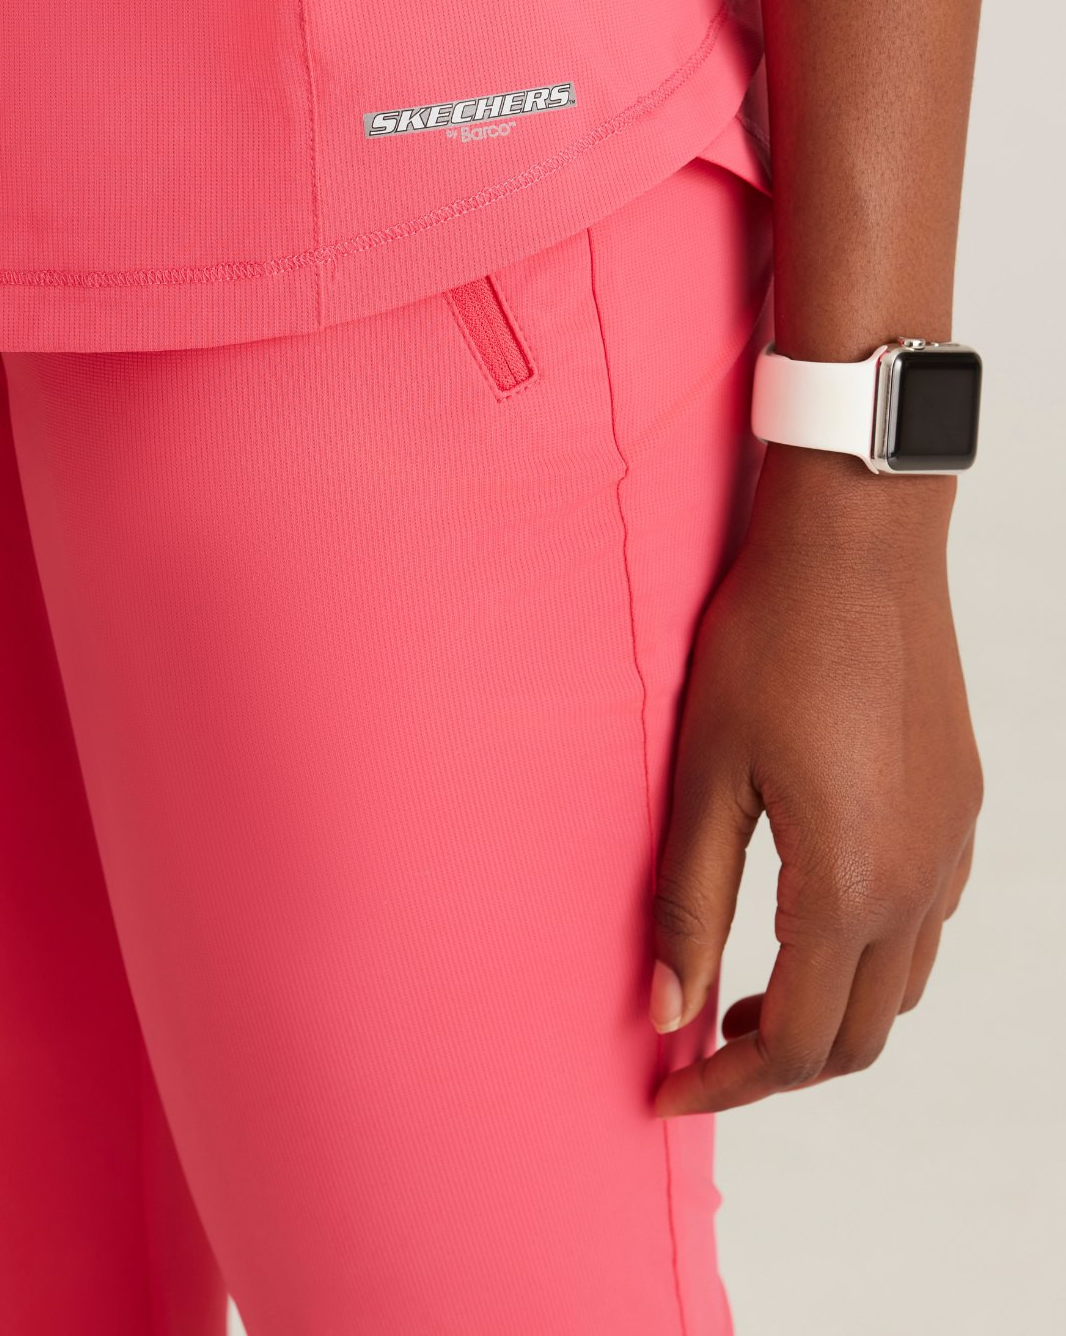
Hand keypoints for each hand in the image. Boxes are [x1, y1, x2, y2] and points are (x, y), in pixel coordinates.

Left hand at [650, 444, 981, 1117]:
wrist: (860, 540)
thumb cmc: (769, 640)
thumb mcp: (705, 772)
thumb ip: (689, 901)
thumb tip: (665, 1011)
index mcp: (848, 885)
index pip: (798, 1045)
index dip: (727, 1083)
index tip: (665, 1089)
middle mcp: (919, 882)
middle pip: (862, 1038)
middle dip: (778, 1064)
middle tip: (700, 1044)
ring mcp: (952, 845)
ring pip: (902, 986)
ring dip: (829, 1010)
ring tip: (746, 984)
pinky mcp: (963, 806)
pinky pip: (928, 921)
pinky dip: (869, 954)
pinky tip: (809, 910)